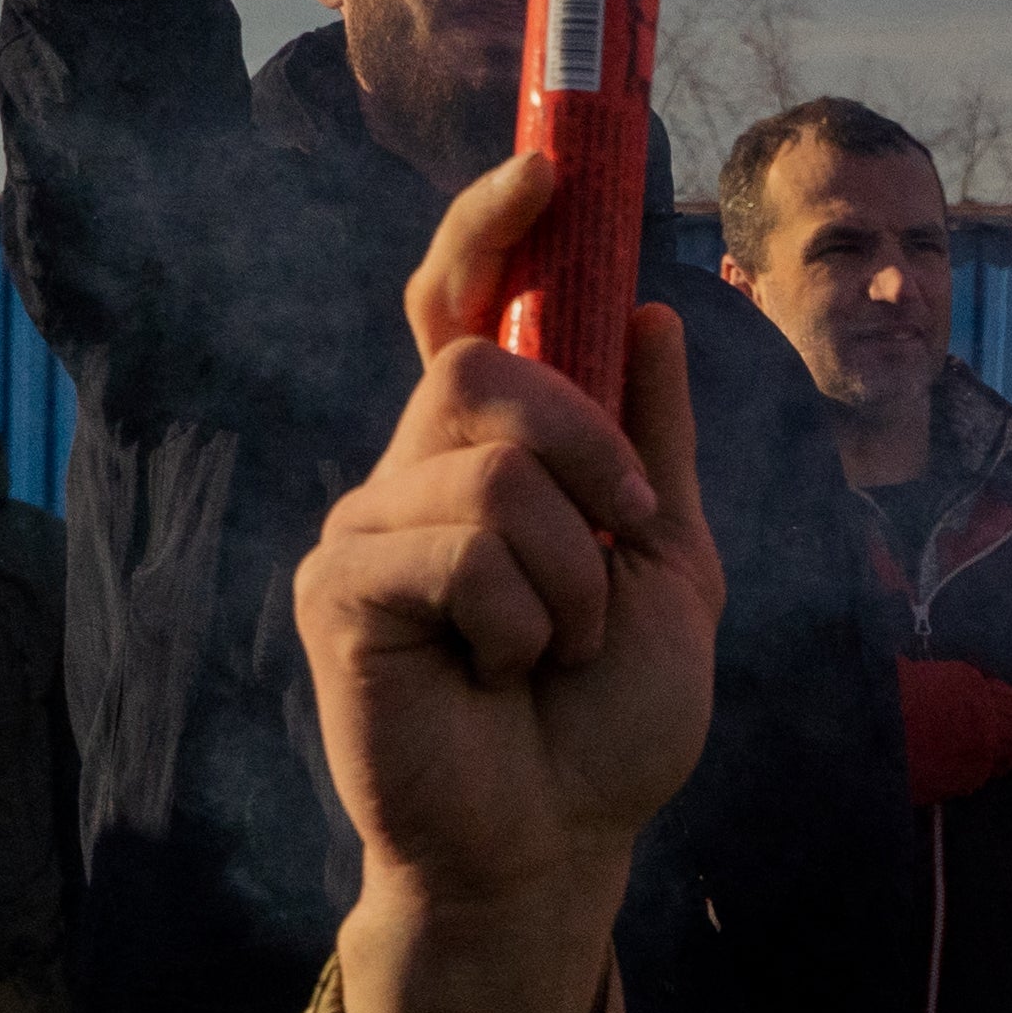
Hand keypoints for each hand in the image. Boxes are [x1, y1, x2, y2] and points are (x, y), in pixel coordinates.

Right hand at [304, 149, 721, 1012]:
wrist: (563, 843)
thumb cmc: (608, 722)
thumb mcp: (672, 567)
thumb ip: (655, 450)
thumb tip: (653, 309)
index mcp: (489, 456)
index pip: (465, 306)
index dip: (491, 228)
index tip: (544, 169)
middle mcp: (413, 471)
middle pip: (488, 366)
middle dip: (586, 455)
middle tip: (614, 550)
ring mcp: (367, 528)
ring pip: (488, 470)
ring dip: (569, 576)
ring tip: (549, 653)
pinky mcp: (339, 592)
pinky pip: (454, 550)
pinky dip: (519, 619)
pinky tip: (495, 677)